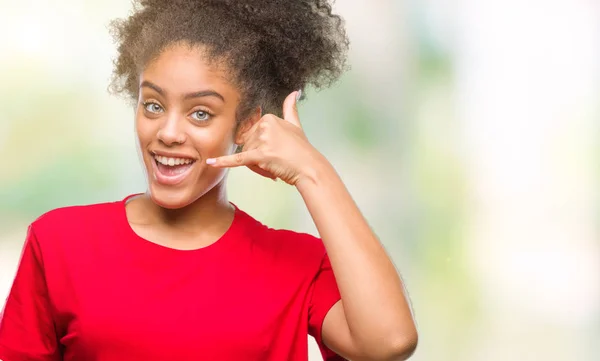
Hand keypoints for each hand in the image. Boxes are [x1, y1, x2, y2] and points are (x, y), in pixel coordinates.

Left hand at [206, 91, 323, 185]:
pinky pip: (238, 159)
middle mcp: (264, 126)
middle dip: (257, 157)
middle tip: (275, 163)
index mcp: (269, 118)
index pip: (251, 134)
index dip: (260, 147)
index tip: (275, 152)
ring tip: (274, 168)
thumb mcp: (296, 125)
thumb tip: (295, 91)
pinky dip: (223, 161)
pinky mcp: (259, 155)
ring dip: (257, 166)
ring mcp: (262, 140)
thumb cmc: (302, 150)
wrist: (309, 168)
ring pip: (246, 155)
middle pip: (247, 144)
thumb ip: (291, 107)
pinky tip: (210, 162)